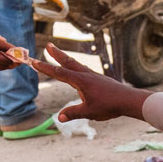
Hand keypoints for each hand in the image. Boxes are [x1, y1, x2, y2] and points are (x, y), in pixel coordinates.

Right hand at [26, 45, 151, 121]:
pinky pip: (84, 70)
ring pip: (77, 64)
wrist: (128, 100)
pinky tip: (77, 70)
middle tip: (48, 44)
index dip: (45, 67)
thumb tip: (59, 117)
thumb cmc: (110, 106)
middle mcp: (86, 75)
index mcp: (81, 81)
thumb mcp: (89, 112)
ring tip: (59, 54)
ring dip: (66, 59)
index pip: (59, 73)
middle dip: (57, 54)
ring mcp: (94, 76)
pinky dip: (76, 66)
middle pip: (68, 62)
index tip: (34, 61)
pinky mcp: (99, 79)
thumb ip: (73, 113)